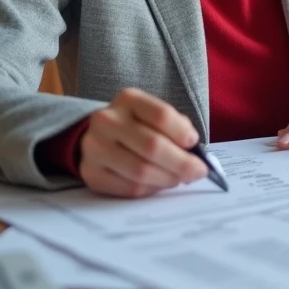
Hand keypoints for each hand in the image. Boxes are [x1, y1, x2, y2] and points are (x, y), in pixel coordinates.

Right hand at [78, 87, 208, 197]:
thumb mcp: (154, 115)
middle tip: (198, 171)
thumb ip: (176, 127)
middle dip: (182, 163)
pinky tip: (158, 184)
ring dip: (167, 179)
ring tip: (178, 178)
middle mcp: (107, 121)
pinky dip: (151, 189)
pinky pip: (129, 188)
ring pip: (141, 171)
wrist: (100, 137)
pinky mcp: (91, 173)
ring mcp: (94, 148)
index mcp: (128, 100)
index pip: (161, 115)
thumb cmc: (138, 125)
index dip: (182, 133)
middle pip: (152, 146)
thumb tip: (193, 153)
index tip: (194, 144)